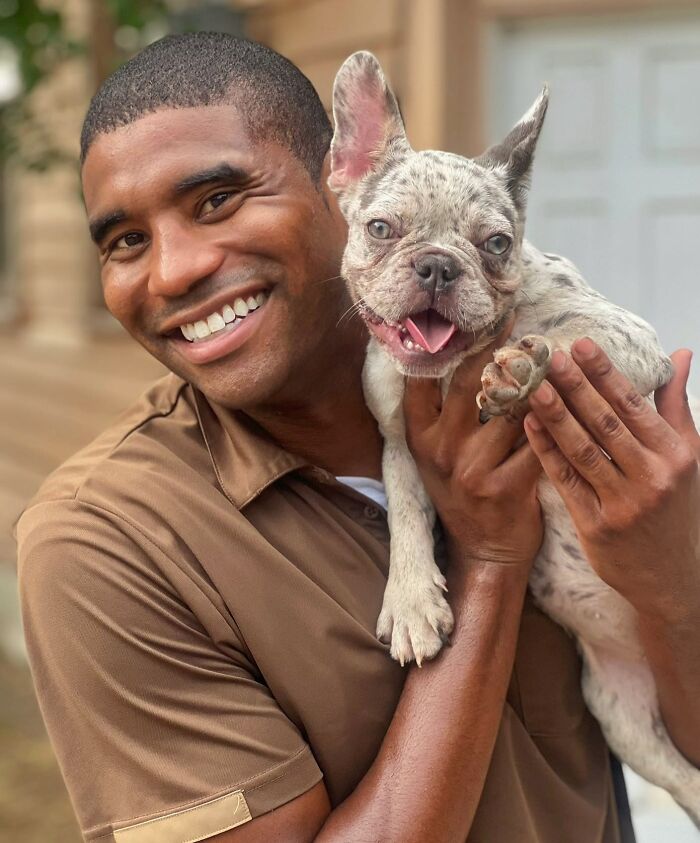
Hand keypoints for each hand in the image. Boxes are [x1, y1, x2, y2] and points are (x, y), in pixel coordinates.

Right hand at [403, 323, 542, 573]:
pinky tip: (569, 399)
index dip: (442, 345)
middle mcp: (440, 450)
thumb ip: (443, 414)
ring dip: (534, 380)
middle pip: (468, 383)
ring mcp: (471, 470)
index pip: (421, 380)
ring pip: (509, 408)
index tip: (464, 317)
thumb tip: (465, 356)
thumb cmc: (465, 494)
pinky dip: (553, 419)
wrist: (485, 552)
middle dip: (494, 349)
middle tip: (517, 322)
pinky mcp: (506, 487)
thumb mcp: (438, 455)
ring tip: (552, 354)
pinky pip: (536, 440)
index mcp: (420, 438)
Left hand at [525, 339, 699, 621]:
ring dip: (555, 416)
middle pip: (605, 423)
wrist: (672, 576)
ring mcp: (623, 504)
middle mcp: (652, 477)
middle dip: (575, 387)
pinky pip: (567, 481)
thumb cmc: (676, 507)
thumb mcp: (687, 456)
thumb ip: (676, 405)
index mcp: (675, 454)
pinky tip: (529, 426)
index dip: (605, 373)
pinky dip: (547, 452)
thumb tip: (679, 354)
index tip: (580, 344)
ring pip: (582, 450)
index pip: (634, 405)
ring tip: (532, 387)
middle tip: (548, 356)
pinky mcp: (596, 526)